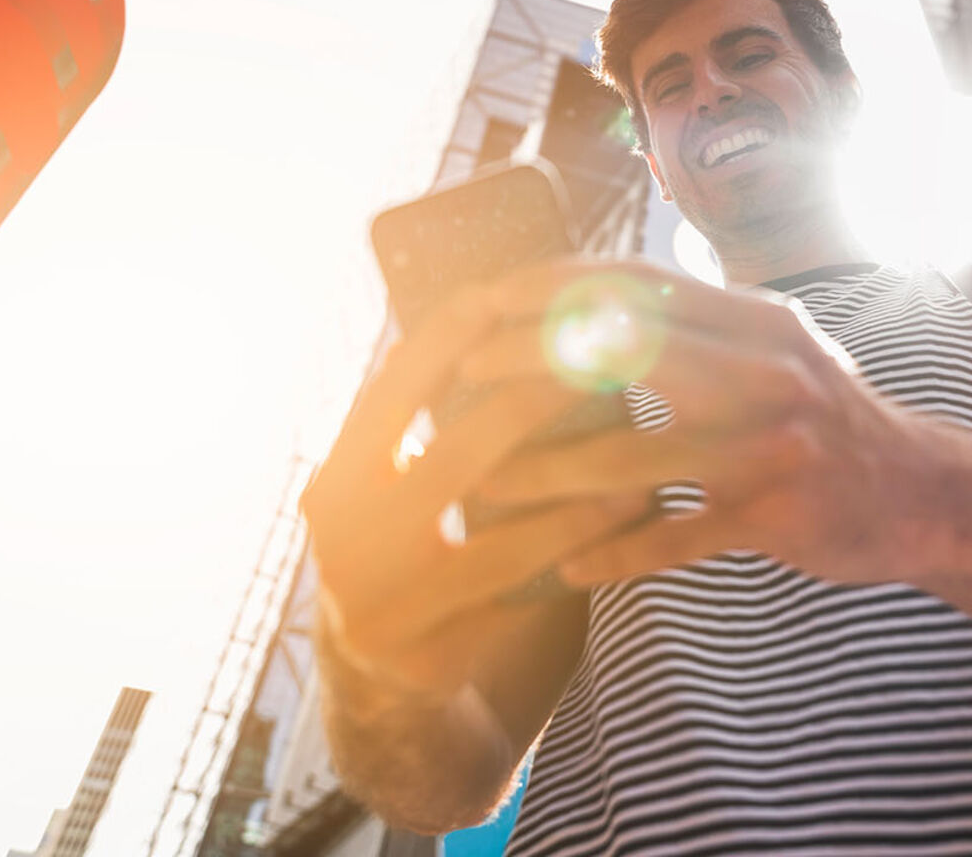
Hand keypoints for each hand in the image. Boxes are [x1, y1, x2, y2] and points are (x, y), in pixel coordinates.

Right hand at [299, 280, 648, 694]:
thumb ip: (423, 424)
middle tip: (597, 363)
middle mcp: (344, 535)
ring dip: (574, 484)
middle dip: (530, 402)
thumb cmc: (407, 552)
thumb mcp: (389, 487)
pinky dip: (572, 546)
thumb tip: (497, 320)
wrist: (378, 679)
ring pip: (492, 530)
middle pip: (451, 455)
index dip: (443, 340)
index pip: (391, 393)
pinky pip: (517, 587)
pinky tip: (623, 517)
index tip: (500, 290)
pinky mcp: (423, 646)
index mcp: (335, 478)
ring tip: (636, 451)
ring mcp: (379, 595)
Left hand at [459, 259, 960, 590]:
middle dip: (528, 360)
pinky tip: (566, 569)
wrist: (926, 495)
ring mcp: (771, 446)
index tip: (484, 295)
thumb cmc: (829, 420)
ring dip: (546, 474)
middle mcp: (765, 371)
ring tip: (483, 488)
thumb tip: (601, 290)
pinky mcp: (774, 517)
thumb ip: (704, 320)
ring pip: (633, 454)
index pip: (637, 282)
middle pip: (623, 349)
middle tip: (459, 377)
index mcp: (756, 321)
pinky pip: (676, 538)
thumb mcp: (779, 348)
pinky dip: (615, 555)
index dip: (552, 285)